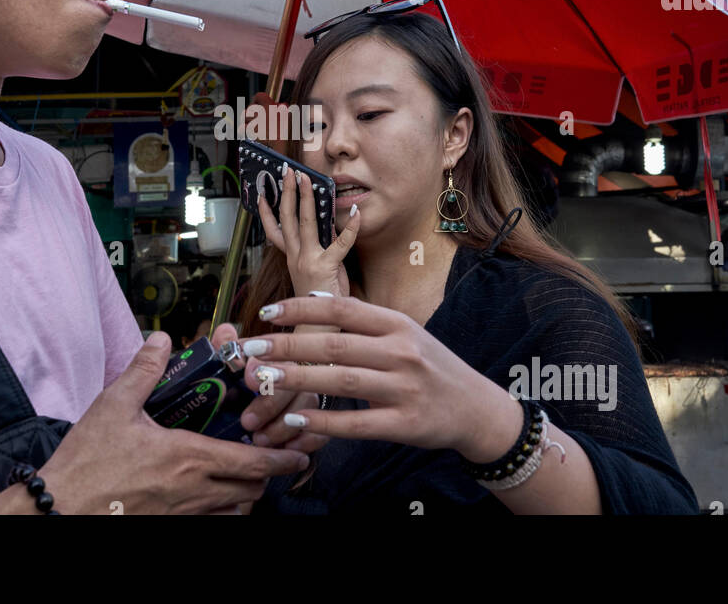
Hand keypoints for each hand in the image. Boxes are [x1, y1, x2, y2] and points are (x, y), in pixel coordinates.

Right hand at [0, 332, 307, 513]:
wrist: (58, 509)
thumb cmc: (85, 462)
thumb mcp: (113, 406)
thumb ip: (143, 371)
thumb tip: (160, 340)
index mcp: (187, 456)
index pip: (251, 462)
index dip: (281, 459)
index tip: (298, 453)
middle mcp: (193, 491)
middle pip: (252, 489)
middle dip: (269, 475)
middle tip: (274, 460)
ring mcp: (183, 515)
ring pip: (235, 510)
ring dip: (246, 494)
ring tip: (247, 478)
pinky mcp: (169, 528)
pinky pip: (212, 524)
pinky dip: (223, 512)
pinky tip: (215, 498)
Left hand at [208, 322, 328, 453]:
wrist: (238, 416)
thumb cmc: (233, 389)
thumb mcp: (224, 369)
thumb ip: (225, 350)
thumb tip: (226, 331)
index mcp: (274, 355)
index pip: (276, 351)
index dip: (263, 366)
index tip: (248, 380)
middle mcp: (297, 372)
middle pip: (295, 382)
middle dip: (270, 404)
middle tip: (248, 421)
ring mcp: (308, 396)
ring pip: (308, 406)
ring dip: (284, 426)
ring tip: (261, 440)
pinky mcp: (317, 422)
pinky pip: (321, 430)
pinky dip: (305, 441)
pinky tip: (286, 450)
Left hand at [238, 294, 518, 460]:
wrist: (476, 408)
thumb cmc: (430, 367)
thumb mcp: (405, 334)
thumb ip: (364, 322)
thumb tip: (310, 302)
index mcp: (397, 324)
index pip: (342, 308)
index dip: (301, 308)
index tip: (267, 312)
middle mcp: (402, 352)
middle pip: (334, 345)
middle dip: (287, 345)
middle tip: (251, 347)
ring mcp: (404, 389)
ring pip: (340, 381)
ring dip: (297, 379)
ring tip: (264, 378)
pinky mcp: (405, 424)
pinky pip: (356, 423)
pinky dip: (324, 422)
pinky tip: (296, 418)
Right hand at [258, 167, 358, 298]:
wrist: (319, 327)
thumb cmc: (321, 300)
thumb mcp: (317, 270)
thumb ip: (321, 249)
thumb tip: (329, 226)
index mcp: (291, 258)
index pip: (273, 231)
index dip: (266, 212)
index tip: (262, 193)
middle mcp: (296, 257)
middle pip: (287, 219)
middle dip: (287, 192)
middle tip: (288, 172)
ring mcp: (308, 260)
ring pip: (305, 223)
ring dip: (306, 198)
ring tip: (308, 179)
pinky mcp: (326, 266)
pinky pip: (340, 243)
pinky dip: (350, 227)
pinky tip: (356, 212)